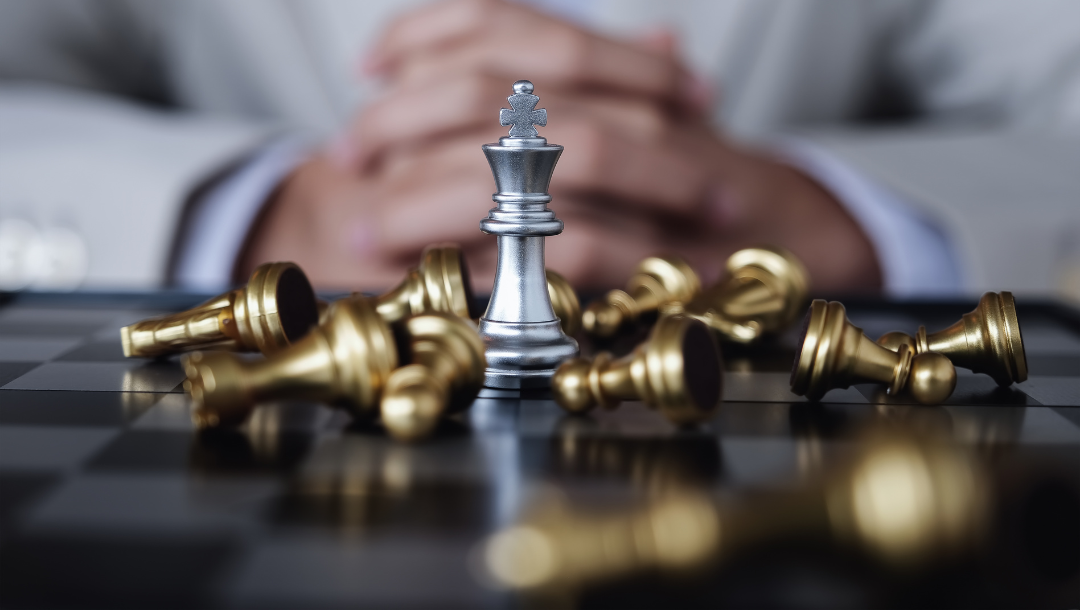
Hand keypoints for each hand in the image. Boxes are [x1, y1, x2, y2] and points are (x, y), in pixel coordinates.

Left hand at [244, 0, 879, 291]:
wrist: (811, 246)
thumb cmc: (706, 188)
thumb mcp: (645, 117)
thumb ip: (588, 79)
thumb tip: (480, 42)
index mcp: (625, 78)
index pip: (517, 25)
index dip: (433, 31)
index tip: (374, 63)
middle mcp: (640, 119)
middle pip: (500, 97)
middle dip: (405, 124)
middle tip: (350, 153)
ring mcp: (653, 193)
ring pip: (524, 174)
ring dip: (428, 197)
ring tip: (367, 223)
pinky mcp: (663, 268)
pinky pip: (566, 257)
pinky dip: (494, 262)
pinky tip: (441, 270)